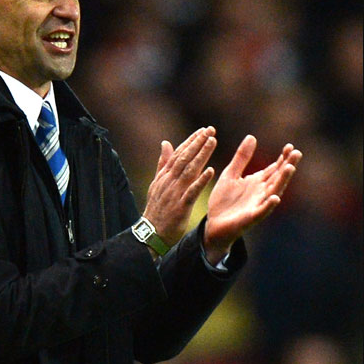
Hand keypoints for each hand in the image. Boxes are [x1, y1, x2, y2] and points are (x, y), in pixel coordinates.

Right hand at [143, 127, 216, 246]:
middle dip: (198, 143)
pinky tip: (210, 170)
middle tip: (210, 130)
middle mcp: (169, 182)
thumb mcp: (157, 184)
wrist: (151, 233)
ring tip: (212, 142)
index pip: (178, 154)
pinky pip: (192, 191)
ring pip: (189, 170)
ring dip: (201, 155)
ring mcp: (174, 193)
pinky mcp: (180, 206)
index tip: (203, 130)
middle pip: (184, 158)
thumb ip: (162, 164)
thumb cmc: (157, 209)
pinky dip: (200, 180)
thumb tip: (165, 143)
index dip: (191, 141)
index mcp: (164, 176)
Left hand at [203, 135, 301, 264]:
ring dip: (282, 181)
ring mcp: (257, 205)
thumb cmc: (223, 201)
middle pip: (278, 177)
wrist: (213, 225)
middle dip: (287, 165)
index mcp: (257, 182)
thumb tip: (252, 136)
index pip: (274, 168)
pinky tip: (275, 198)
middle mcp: (261, 193)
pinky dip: (269, 205)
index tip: (290, 146)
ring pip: (273, 191)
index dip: (283, 158)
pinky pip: (261, 211)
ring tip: (290, 168)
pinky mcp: (250, 218)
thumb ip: (241, 158)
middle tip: (296, 153)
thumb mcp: (230, 175)